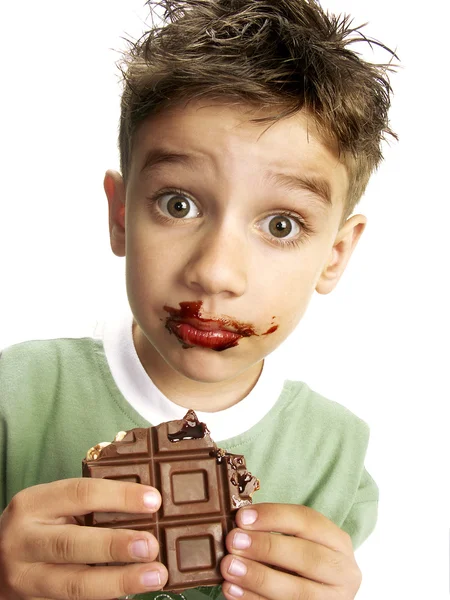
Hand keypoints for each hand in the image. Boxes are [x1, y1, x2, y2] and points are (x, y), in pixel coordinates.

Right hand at [0, 478, 168, 599]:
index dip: (120, 496)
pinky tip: (133, 592)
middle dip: (116, 545)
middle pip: (73, 544)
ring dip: (120, 580)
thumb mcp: (53, 506)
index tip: (154, 501)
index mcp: (33, 503)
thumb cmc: (38, 525)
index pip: (81, 493)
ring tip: (155, 575)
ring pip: (75, 583)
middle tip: (152, 546)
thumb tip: (147, 506)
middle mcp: (24, 540)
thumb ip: (89, 505)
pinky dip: (107, 596)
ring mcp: (25, 577)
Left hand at [220, 503, 360, 599]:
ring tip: (228, 567)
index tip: (242, 517)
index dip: (273, 516)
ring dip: (258, 577)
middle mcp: (343, 571)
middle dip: (267, 547)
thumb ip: (275, 532)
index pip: (308, 521)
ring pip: (297, 591)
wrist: (315, 593)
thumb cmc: (301, 561)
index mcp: (338, 542)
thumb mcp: (299, 541)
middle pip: (307, 556)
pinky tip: (233, 589)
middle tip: (233, 541)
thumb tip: (239, 524)